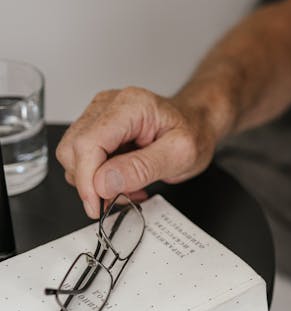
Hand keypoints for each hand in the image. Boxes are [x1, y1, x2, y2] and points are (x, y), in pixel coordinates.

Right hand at [57, 87, 217, 218]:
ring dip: (94, 182)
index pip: (88, 143)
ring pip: (72, 155)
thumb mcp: (181, 155)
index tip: (96, 205)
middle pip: (73, 149)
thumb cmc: (194, 133)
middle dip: (90, 183)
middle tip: (118, 198)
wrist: (197, 123)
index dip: (87, 179)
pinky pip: (83, 158)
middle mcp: (109, 105)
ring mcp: (100, 114)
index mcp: (131, 106)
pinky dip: (98, 177)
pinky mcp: (97, 128)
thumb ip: (142, 168)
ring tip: (128, 187)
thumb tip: (103, 183)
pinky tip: (123, 180)